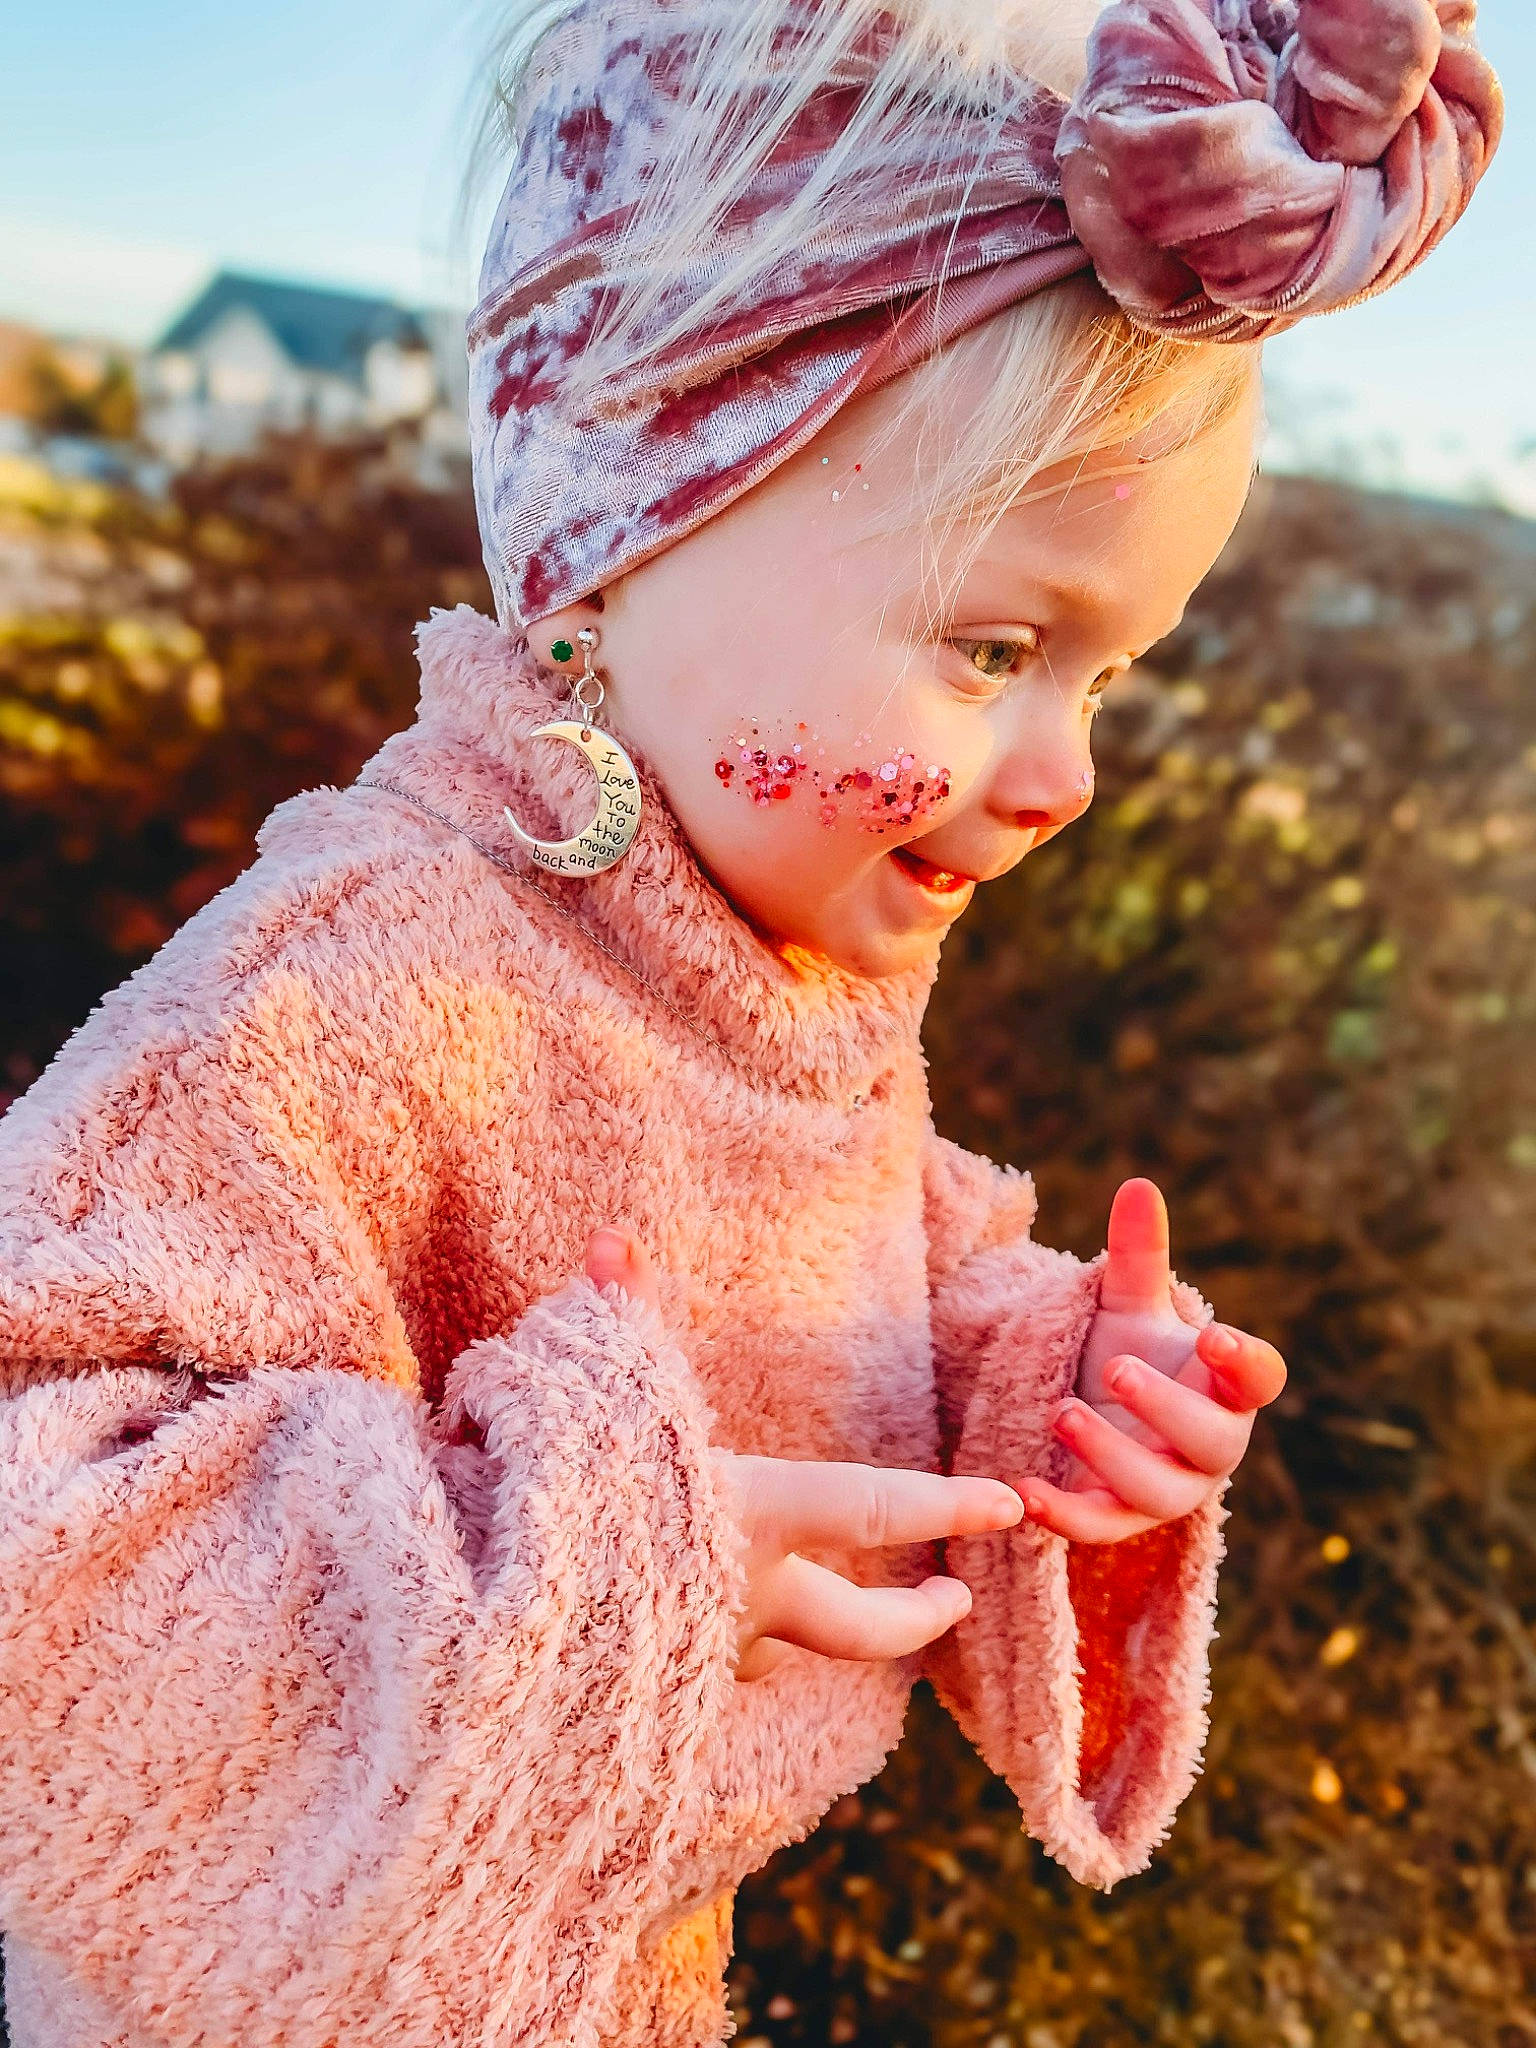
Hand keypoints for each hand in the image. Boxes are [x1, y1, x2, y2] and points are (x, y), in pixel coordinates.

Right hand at [585, 1226, 1023, 1681]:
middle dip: (916, 1618)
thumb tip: (612, 1237)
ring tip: (809, 1594)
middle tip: (955, 1601)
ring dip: (804, 1626)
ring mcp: (703, 1661)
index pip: (875, 1508)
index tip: (1009, 1507)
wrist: (489, 1645)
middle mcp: (743, 1599)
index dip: (946, 1504)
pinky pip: (714, 1670)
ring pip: (780, 1649)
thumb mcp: (595, 1399)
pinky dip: (724, 1644)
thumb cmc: (553, 1508)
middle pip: (862, 1628)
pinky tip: (704, 1620)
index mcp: (751, 1519)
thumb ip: (620, 1317)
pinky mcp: (658, 1703)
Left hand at [1021, 1180, 1286, 1545]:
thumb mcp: (1129, 1303)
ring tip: (1064, 1413)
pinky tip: (1024, 1490)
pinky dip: (1065, 1515)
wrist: (1095, 1408)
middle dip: (1167, 1407)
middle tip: (1118, 1369)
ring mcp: (1167, 1486)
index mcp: (1227, 1385)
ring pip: (1157, 1490)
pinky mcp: (1118, 1517)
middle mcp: (1209, 1443)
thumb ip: (1138, 1253)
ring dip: (1112, 1458)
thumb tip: (1138, 1185)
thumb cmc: (1131, 1350)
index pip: (1259, 1377)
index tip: (1214, 1336)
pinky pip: (1100, 1526)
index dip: (1244, 1361)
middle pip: (1211, 1439)